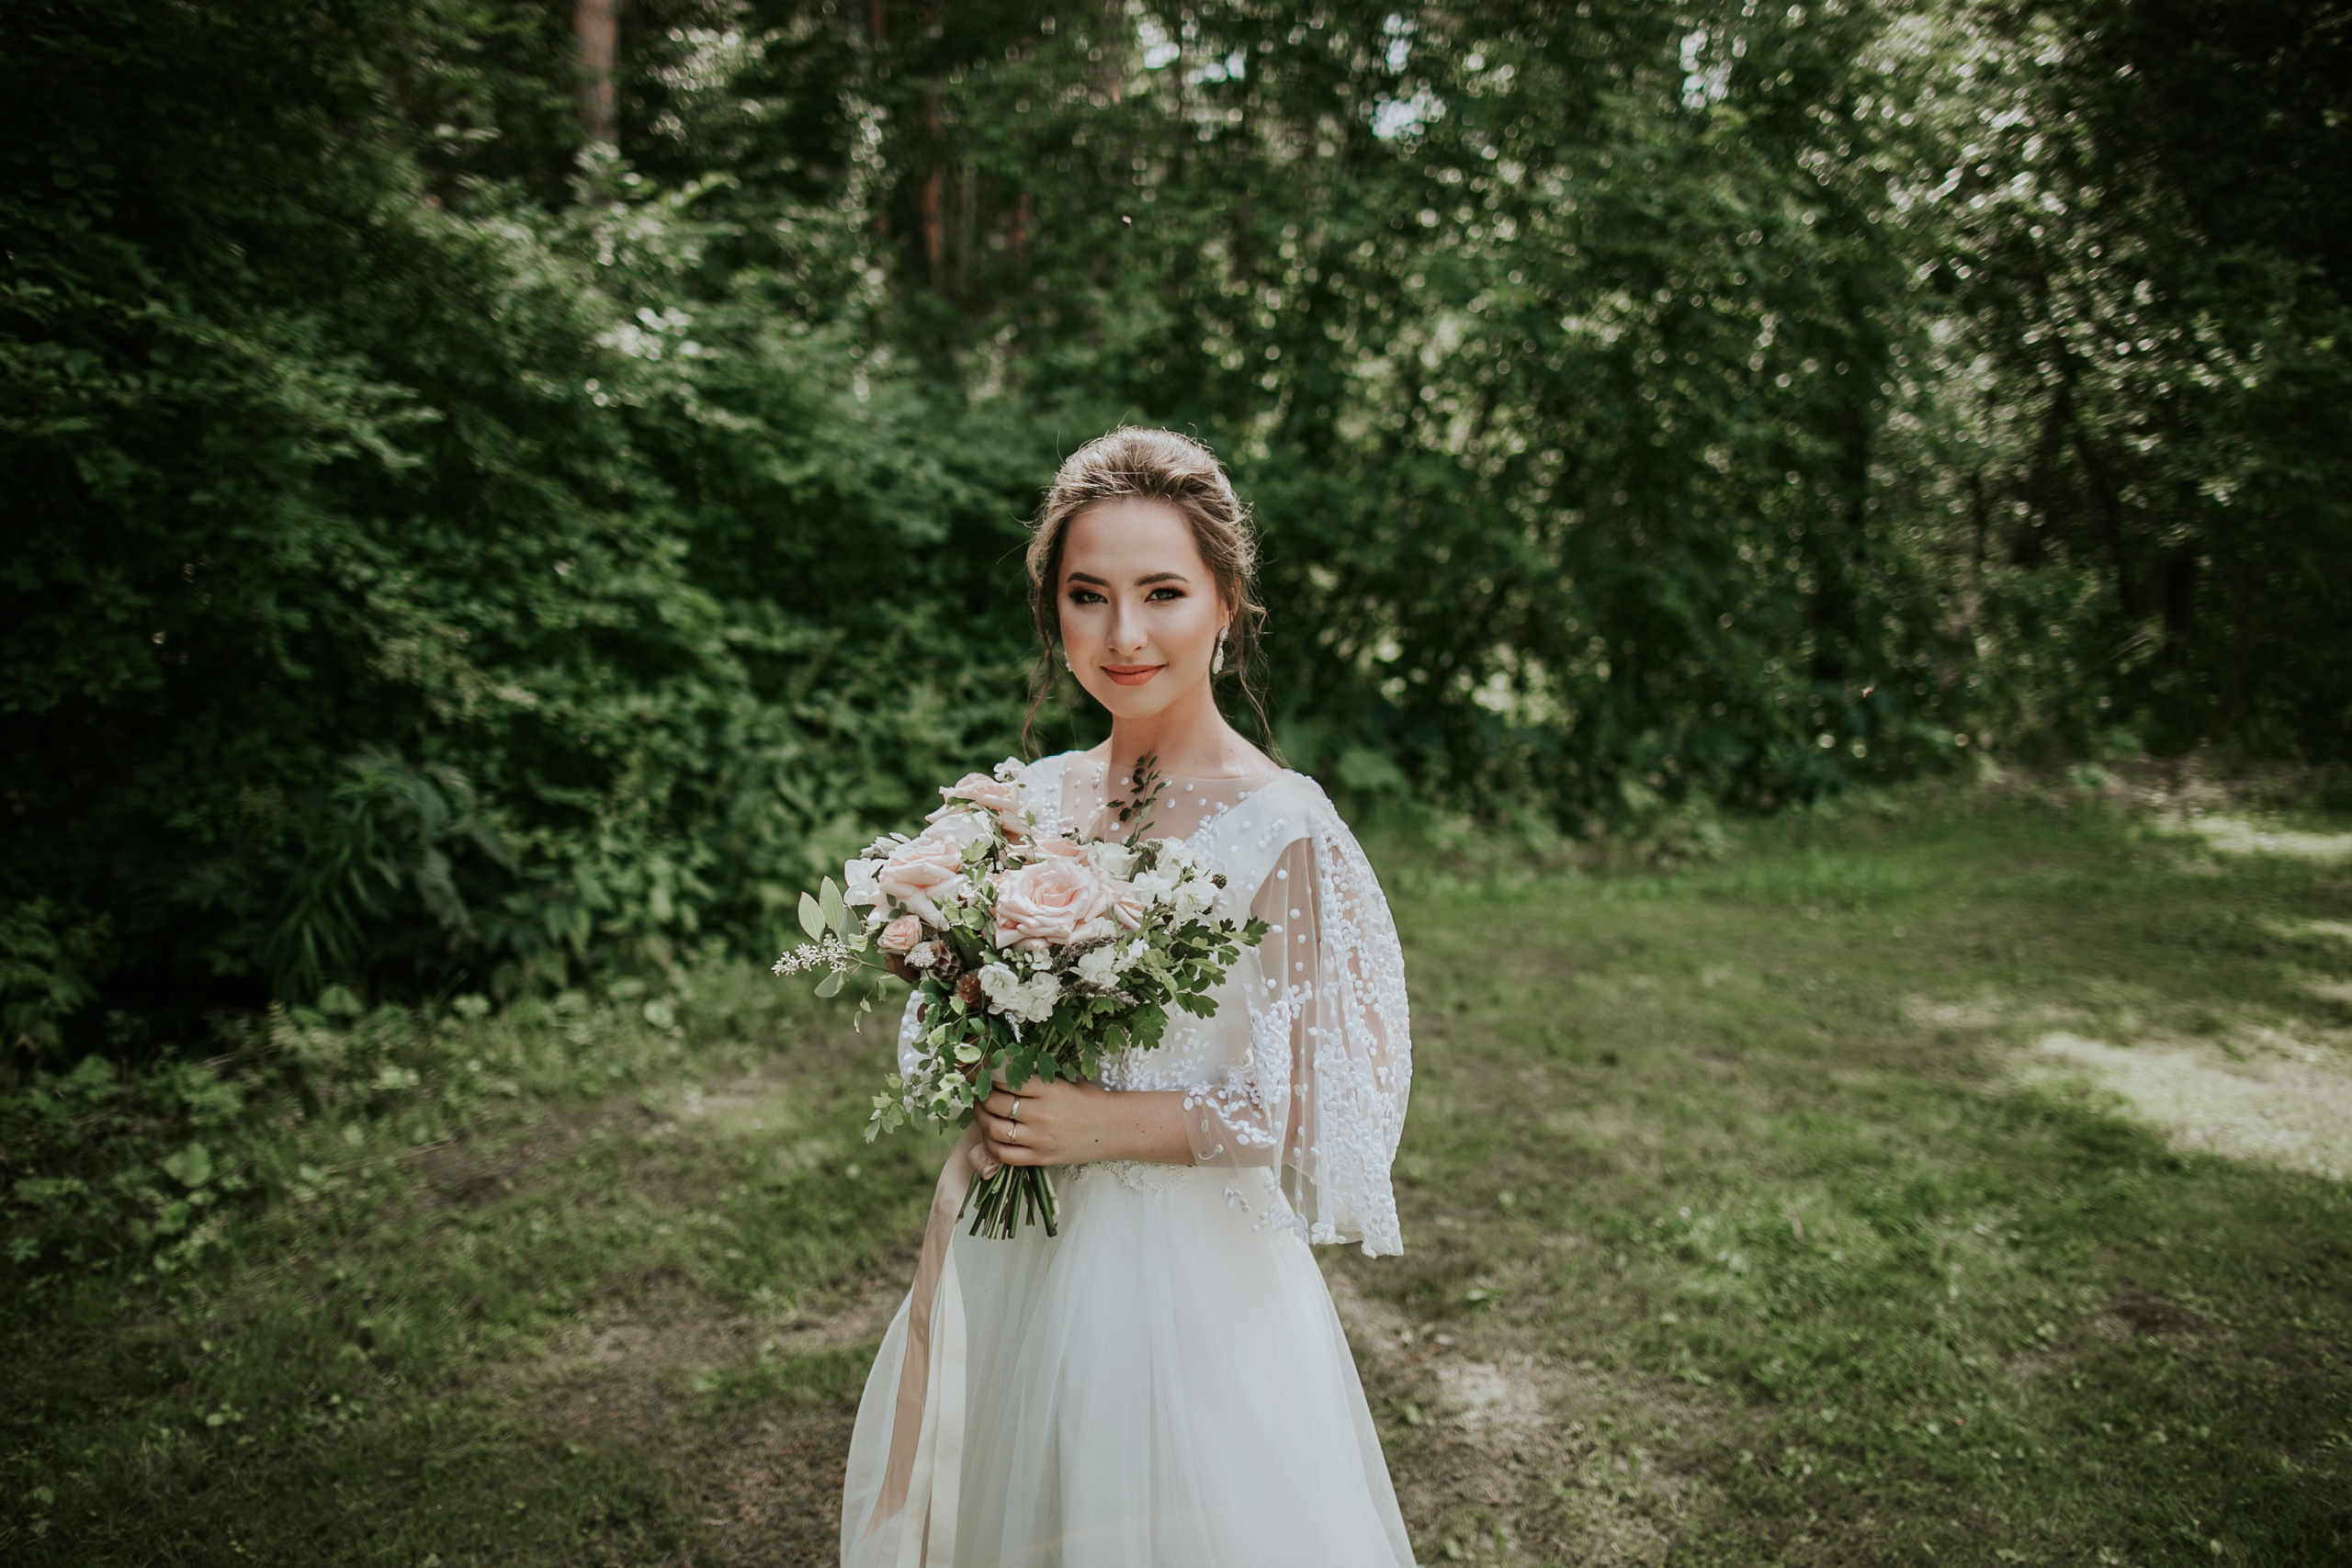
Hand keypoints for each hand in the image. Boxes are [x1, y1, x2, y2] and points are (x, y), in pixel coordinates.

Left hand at [970, 1079, 1193, 1175]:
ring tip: (982, 1113)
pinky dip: (991, 1145)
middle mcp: (1041, 1115)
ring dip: (981, 1120)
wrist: (1113, 1129)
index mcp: (1049, 1090)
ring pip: (994, 1130)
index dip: (989, 1075)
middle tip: (979, 1093)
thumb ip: (1037, 1077)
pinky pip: (1004, 1155)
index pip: (1006, 1079)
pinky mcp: (1039, 1158)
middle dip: (981, 1097)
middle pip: (995, 1104)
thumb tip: (1004, 1067)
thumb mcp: (1065, 1081)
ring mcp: (1039, 1139)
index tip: (985, 1073)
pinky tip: (991, 1136)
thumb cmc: (1089, 1100)